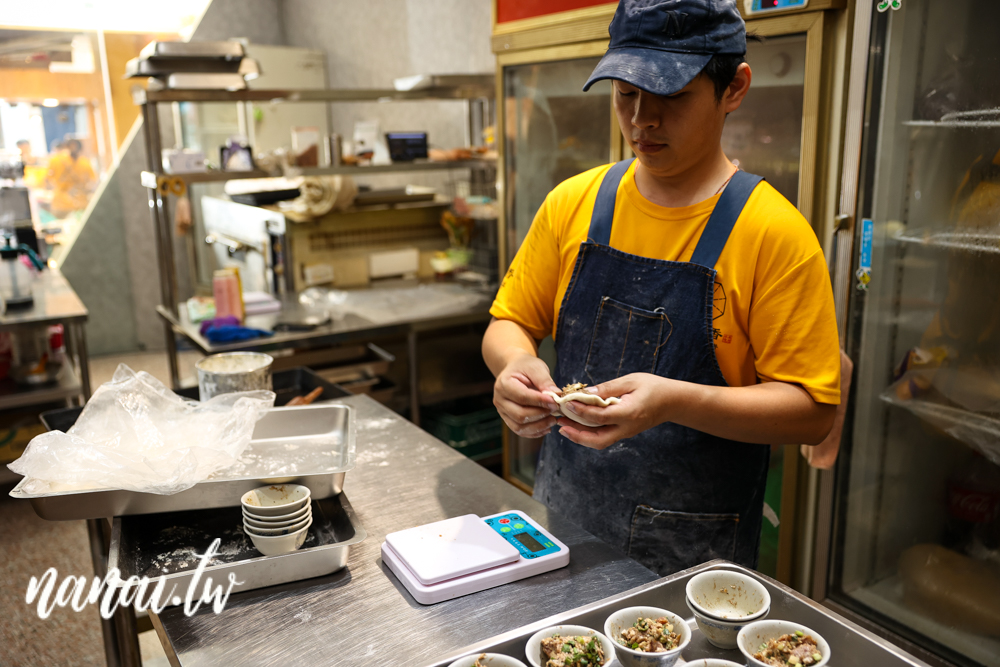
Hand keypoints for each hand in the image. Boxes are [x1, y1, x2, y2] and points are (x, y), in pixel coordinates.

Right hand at [493, 352, 560, 438]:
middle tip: (556, 409)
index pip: (522, 397)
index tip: (555, 402)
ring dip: (539, 426)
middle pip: (520, 415)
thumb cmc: (525, 367)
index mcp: (504, 384)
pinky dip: (535, 432)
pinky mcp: (508, 419)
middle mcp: (499, 400)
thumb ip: (545, 381)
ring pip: (519, 426)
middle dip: (540, 414)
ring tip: (553, 419)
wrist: (515, 370)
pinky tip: (547, 427)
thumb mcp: (536, 367)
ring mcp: (502, 412)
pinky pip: (520, 431)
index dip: (540, 401)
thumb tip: (556, 395)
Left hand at [557, 373, 673, 449]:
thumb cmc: (653, 387)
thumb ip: (608, 387)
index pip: (599, 416)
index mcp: (629, 413)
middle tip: (559, 424)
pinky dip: (589, 433)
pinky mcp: (625, 433)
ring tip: (563, 425)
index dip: (580, 410)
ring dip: (580, 436)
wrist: (673, 402)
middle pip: (597, 440)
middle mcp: (627, 428)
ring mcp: (626, 433)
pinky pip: (604, 437)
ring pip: (599, 442)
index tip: (566, 402)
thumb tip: (586, 392)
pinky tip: (577, 424)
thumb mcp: (631, 381)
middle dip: (576, 435)